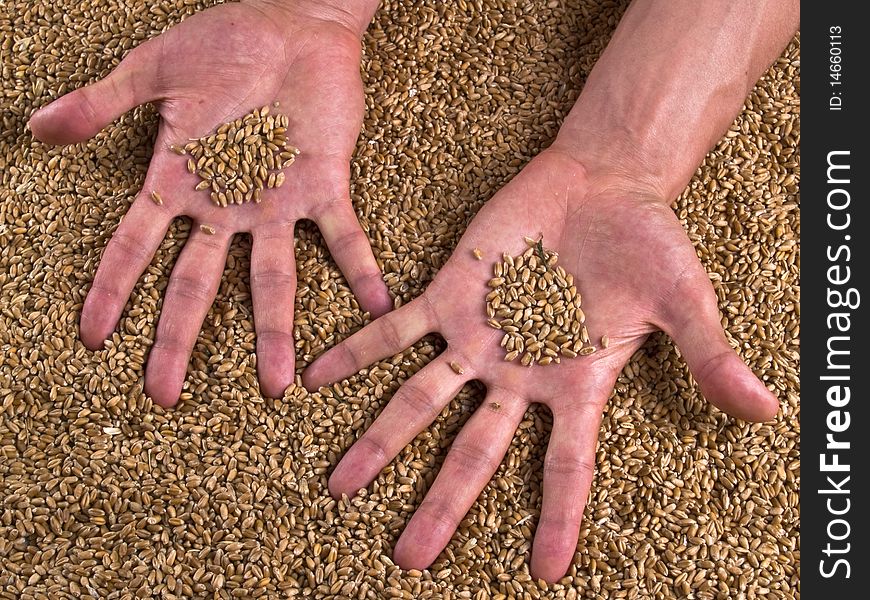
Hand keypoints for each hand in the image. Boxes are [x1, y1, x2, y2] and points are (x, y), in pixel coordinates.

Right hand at [28, 0, 391, 404]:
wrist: (294, 19)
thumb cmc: (225, 40)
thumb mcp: (154, 68)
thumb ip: (103, 101)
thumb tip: (35, 128)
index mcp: (180, 181)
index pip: (135, 247)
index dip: (112, 291)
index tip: (92, 339)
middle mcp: (227, 206)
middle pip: (197, 285)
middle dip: (179, 339)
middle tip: (166, 397)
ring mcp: (278, 202)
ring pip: (272, 278)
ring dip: (274, 331)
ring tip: (277, 385)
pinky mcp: (326, 184)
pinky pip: (345, 235)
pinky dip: (361, 268)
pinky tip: (376, 306)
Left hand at [302, 149, 778, 580]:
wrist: (603, 182)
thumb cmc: (648, 241)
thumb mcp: (685, 301)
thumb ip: (708, 355)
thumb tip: (765, 410)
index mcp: (574, 383)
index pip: (566, 467)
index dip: (557, 519)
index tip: (546, 573)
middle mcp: (518, 372)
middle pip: (473, 451)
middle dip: (441, 504)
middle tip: (407, 558)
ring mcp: (479, 334)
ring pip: (421, 399)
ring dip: (381, 440)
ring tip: (340, 483)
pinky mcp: (450, 291)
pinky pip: (396, 328)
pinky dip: (358, 351)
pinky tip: (316, 377)